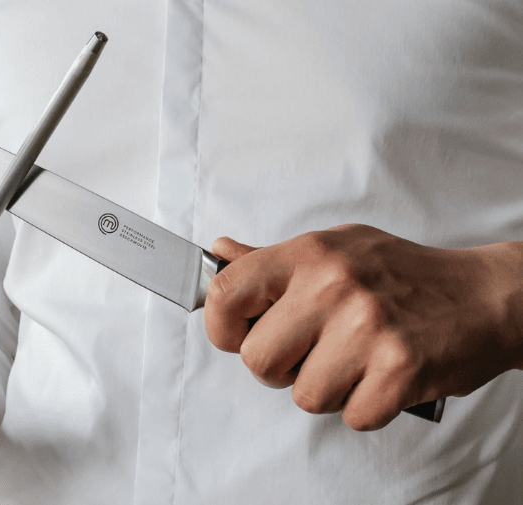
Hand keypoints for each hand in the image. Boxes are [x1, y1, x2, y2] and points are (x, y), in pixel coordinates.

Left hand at [204, 224, 521, 430]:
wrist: (483, 295)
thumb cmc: (402, 274)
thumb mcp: (334, 248)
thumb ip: (272, 258)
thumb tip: (220, 252)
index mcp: (309, 254)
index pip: (224, 294)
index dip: (222, 327)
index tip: (239, 337)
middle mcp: (333, 287)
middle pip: (257, 361)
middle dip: (279, 370)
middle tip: (312, 352)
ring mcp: (367, 329)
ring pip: (304, 397)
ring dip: (328, 390)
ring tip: (355, 360)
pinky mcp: (399, 370)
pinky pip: (351, 417)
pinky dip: (366, 406)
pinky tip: (381, 376)